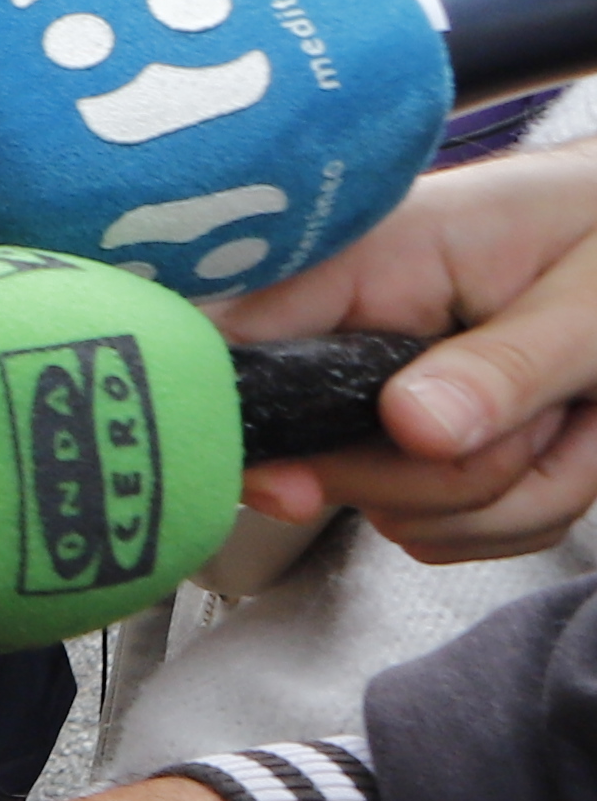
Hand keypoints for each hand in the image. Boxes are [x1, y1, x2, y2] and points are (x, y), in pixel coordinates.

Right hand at [214, 140, 596, 558]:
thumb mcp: (592, 301)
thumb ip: (505, 364)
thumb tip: (412, 427)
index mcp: (369, 266)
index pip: (238, 346)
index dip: (245, 427)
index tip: (295, 492)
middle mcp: (355, 339)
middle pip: (326, 467)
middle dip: (457, 475)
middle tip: (555, 412)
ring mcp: (385, 410)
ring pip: (403, 516)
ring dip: (515, 494)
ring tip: (577, 412)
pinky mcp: (420, 457)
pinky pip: (446, 534)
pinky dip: (526, 511)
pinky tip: (566, 443)